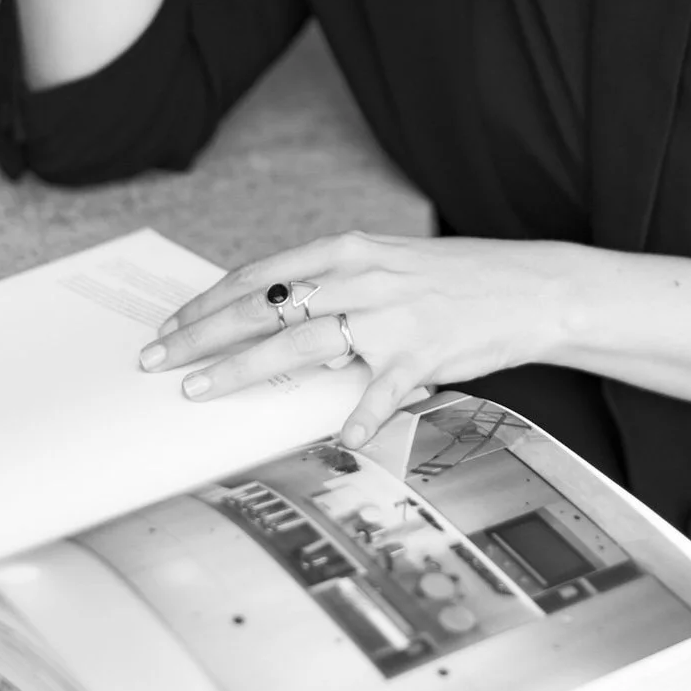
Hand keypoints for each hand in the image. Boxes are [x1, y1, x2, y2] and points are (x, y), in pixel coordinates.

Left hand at [138, 230, 575, 446]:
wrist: (532, 285)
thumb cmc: (456, 279)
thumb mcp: (389, 263)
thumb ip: (336, 283)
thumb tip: (279, 314)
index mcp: (349, 250)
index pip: (260, 274)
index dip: (208, 301)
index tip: (170, 325)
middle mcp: (362, 277)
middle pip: (264, 307)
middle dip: (202, 335)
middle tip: (158, 361)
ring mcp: (392, 315)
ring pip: (302, 343)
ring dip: (245, 370)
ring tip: (201, 392)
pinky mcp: (424, 354)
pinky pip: (382, 392)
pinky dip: (359, 418)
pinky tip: (339, 441)